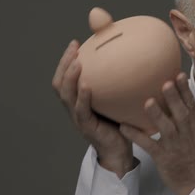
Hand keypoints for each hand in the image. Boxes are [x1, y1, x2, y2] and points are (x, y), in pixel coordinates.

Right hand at [52, 40, 136, 177]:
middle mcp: (74, 108)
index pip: (65, 78)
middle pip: (59, 84)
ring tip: (77, 63)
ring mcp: (78, 118)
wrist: (120, 151)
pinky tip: (88, 86)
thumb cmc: (121, 124)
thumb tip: (134, 59)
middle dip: (64, 64)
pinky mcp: (87, 127)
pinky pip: (81, 110)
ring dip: (70, 77)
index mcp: (78, 101)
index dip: (65, 61)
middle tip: (74, 48)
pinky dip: (83, 97)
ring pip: (66, 96)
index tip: (75, 43)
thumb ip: (118, 84)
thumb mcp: (117, 100)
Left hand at [119, 72, 194, 194]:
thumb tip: (175, 97)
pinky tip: (125, 127)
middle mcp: (185, 133)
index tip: (180, 74)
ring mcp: (174, 145)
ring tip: (148, 102)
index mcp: (193, 126)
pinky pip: (148, 145)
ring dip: (157, 115)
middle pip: (180, 113)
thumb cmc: (194, 155)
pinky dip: (136, 136)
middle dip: (174, 98)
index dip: (185, 90)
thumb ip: (185, 116)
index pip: (191, 105)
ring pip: (166, 127)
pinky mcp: (163, 157)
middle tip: (166, 82)